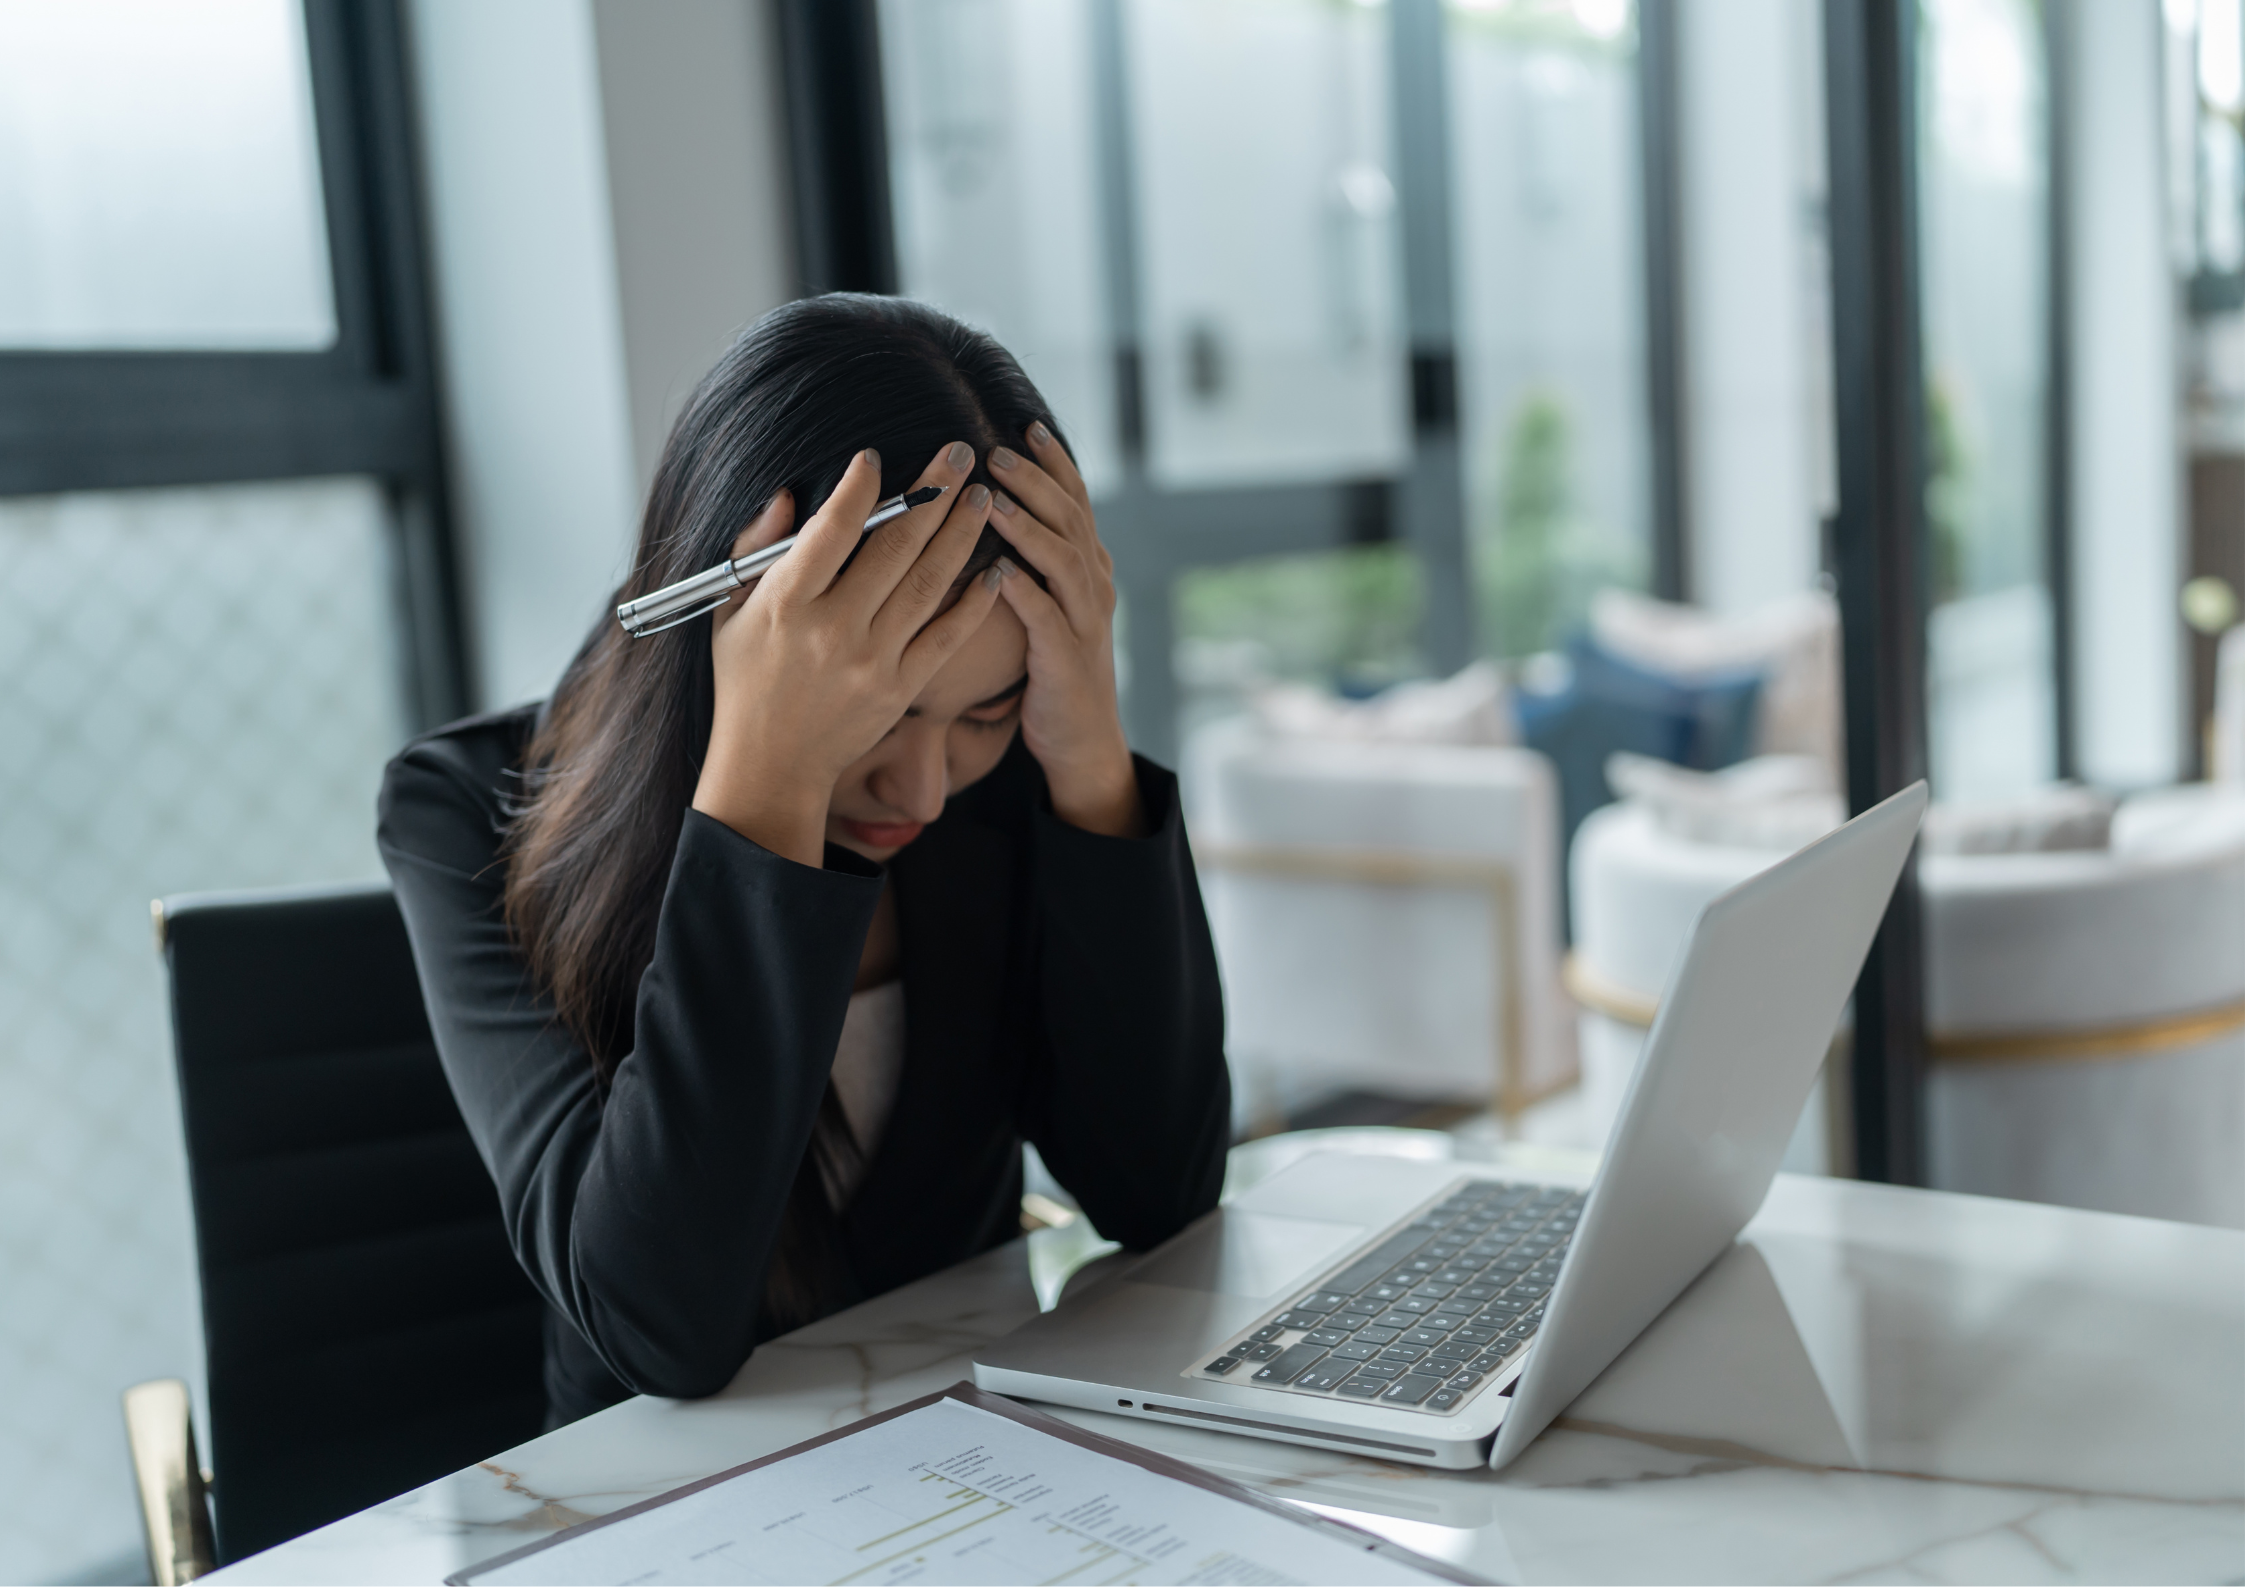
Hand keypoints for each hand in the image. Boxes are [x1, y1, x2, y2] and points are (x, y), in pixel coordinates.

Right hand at [692, 444, 1001, 865]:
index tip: (876, 458)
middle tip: (959, 451)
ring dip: (960, 535)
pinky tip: (995, 569)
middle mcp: (833, 629)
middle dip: (930, 493)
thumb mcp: (729, 613)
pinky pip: (946, 637)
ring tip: (981, 496)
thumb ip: (756, 550)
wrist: (771, 765)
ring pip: (927, 584)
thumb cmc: (745, 681)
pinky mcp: (901, 688)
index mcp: (786, 604)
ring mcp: (872, 661)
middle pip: (893, 549)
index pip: (830, 532)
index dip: (858, 491)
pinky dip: (973, 603)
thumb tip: (789, 496)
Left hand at [988, 422, 1142, 838]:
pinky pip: (1047, 617)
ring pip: (1062, 559)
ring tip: (990, 499)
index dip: (1055, 463)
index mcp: (1090, 569)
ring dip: (1027, 526)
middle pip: (1069, 519)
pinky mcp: (1067, 658)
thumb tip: (998, 512)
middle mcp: (1094, 587)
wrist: (1082, 739)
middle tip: (996, 452)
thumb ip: (1038, 562)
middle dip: (1033, 482)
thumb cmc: (1052, 669)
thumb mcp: (1052, 605)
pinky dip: (1024, 591)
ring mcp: (1085, 622)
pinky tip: (998, 571)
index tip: (1026, 426)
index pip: (1076, 502)